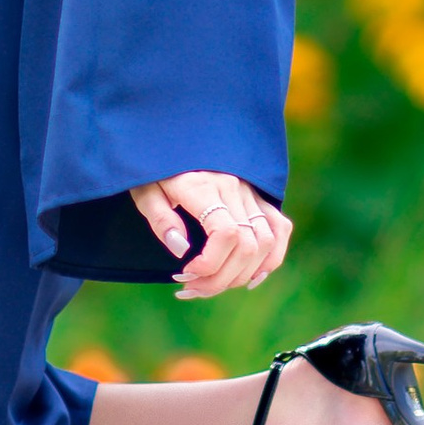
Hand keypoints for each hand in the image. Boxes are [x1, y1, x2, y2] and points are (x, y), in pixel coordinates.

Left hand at [130, 172, 291, 299]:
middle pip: (247, 245)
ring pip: (266, 243)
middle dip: (220, 278)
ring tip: (211, 285)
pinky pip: (279, 229)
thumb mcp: (144, 189)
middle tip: (191, 287)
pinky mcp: (258, 196)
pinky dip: (270, 259)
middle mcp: (234, 187)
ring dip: (241, 275)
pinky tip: (248, 277)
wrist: (173, 136)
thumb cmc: (155, 167)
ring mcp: (251, 192)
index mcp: (203, 185)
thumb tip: (182, 251)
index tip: (185, 273)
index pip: (226, 232)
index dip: (211, 263)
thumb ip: (160, 220)